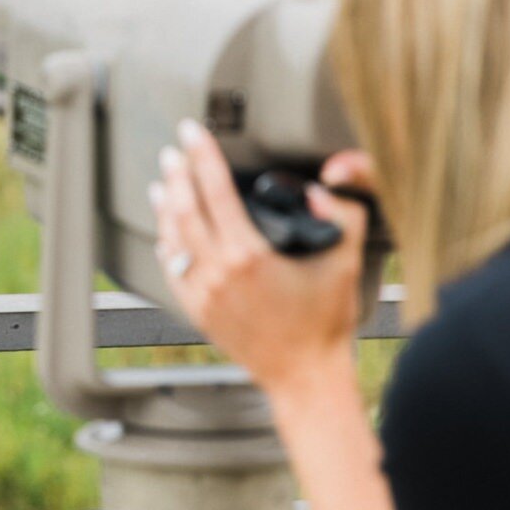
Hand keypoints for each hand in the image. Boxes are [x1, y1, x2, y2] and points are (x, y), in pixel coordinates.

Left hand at [149, 120, 374, 394]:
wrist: (305, 377)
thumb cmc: (326, 323)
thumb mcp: (346, 262)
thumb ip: (342, 217)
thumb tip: (317, 188)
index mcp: (249, 255)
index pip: (215, 190)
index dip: (202, 155)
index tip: (192, 132)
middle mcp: (218, 273)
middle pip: (185, 208)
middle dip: (178, 173)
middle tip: (176, 150)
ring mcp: (202, 294)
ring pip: (172, 238)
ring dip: (166, 205)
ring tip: (164, 181)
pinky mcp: (197, 311)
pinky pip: (171, 269)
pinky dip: (166, 243)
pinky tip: (167, 229)